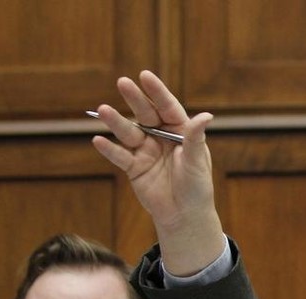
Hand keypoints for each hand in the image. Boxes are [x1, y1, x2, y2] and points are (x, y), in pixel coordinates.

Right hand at [91, 70, 224, 274]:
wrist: (184, 215)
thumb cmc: (196, 187)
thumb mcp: (197, 161)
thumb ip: (195, 139)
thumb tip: (206, 116)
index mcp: (180, 132)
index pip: (168, 107)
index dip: (157, 92)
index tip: (145, 76)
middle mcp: (161, 138)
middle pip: (146, 115)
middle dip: (135, 99)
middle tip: (122, 82)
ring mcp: (146, 151)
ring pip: (129, 133)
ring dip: (116, 122)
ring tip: (103, 110)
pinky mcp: (134, 168)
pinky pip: (120, 156)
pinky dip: (109, 149)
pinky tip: (98, 140)